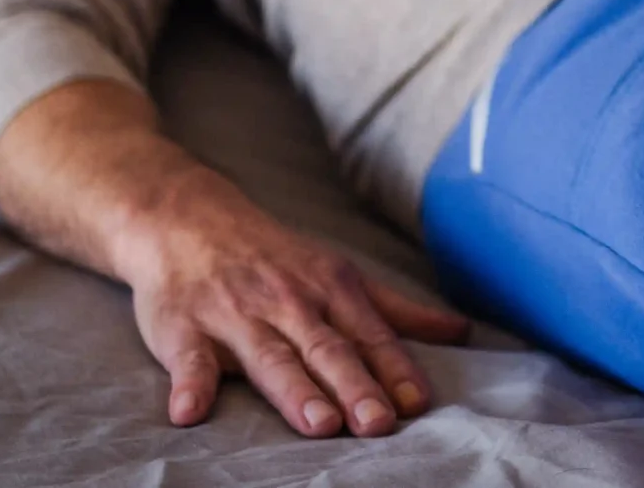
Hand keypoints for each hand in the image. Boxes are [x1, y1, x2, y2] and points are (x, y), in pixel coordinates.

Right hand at [118, 170, 470, 437]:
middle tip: (379, 424)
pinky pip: (188, 360)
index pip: (370, 336)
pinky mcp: (183, 328)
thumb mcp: (339, 274)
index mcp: (329, 291)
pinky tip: (190, 412)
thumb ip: (395, 310)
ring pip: (270, 357)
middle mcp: (288, 303)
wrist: (187, 220)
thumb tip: (459, 331)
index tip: (419, 404)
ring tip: (320, 424)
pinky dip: (189, 384)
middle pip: (326, 350)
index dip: (395, 369)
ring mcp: (235, 316)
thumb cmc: (275, 259)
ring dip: (295, 391)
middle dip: (355, 386)